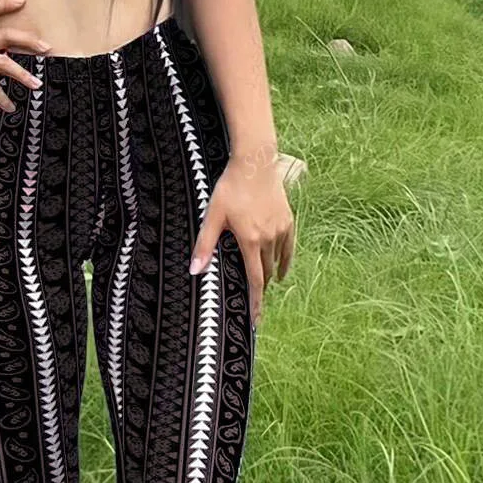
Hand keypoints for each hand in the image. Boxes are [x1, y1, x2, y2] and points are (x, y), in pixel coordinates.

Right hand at [0, 0, 50, 114]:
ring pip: (3, 62)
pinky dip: (3, 98)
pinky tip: (9, 107)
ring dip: (22, 74)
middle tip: (47, 48)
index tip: (23, 1)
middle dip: (28, 41)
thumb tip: (8, 63)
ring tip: (36, 85)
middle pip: (5, 35)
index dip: (5, 5)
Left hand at [189, 144, 294, 326]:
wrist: (255, 163)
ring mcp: (280, 230)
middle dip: (259, 291)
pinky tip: (281, 272)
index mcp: (250, 241)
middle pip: (266, 274)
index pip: (254, 280)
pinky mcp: (287, 220)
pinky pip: (288, 248)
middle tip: (254, 307)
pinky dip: (284, 262)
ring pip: (276, 261)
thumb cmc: (230, 188)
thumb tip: (194, 271)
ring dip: (269, 275)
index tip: (256, 320)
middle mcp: (268, 238)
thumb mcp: (212, 217)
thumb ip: (204, 245)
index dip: (255, 302)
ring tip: (262, 288)